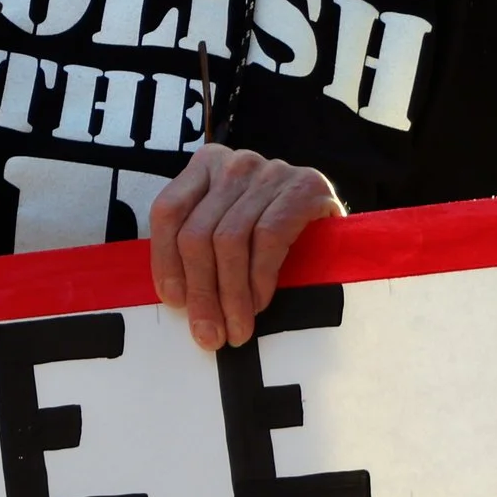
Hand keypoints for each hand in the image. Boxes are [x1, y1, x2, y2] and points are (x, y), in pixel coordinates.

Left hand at [149, 146, 343, 351]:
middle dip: (200, 291)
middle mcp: (234, 163)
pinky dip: (259, 278)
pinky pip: (268, 239)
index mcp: (205, 166)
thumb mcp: (227, 227)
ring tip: (236, 327)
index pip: (168, 211)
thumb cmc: (271, 228)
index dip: (165, 260)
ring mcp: (269, 172)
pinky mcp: (303, 187)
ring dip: (231, 295)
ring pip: (230, 240)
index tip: (174, 301)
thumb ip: (200, 249)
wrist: (332, 221)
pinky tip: (259, 303)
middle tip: (208, 332)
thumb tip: (180, 303)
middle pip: (198, 232)